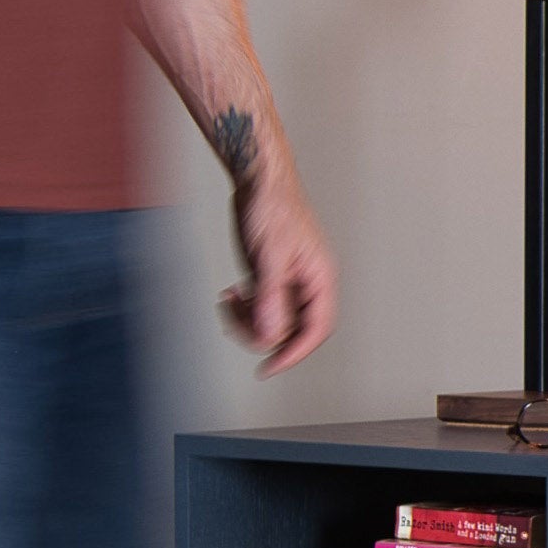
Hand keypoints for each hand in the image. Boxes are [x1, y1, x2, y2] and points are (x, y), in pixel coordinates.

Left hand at [221, 171, 336, 375]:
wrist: (260, 180)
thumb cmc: (273, 208)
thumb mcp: (269, 255)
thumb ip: (271, 298)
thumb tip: (270, 335)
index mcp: (320, 279)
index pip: (315, 330)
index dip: (294, 353)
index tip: (268, 368)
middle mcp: (309, 285)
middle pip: (291, 329)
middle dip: (259, 330)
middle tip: (232, 319)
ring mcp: (291, 282)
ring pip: (274, 320)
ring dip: (248, 319)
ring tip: (227, 301)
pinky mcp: (274, 277)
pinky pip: (263, 307)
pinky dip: (245, 308)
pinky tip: (230, 294)